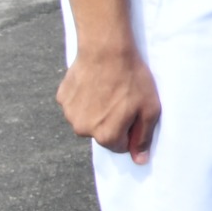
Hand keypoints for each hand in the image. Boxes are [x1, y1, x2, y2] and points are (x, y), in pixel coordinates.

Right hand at [57, 40, 160, 162]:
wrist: (106, 50)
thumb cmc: (132, 79)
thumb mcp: (150, 109)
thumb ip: (143, 137)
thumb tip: (140, 160)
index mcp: (106, 136)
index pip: (121, 145)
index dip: (131, 129)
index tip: (134, 111)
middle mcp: (83, 130)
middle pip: (103, 133)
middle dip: (113, 121)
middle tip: (122, 98)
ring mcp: (69, 114)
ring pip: (88, 119)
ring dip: (98, 110)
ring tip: (108, 89)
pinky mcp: (62, 98)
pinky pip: (77, 105)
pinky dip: (85, 98)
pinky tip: (94, 83)